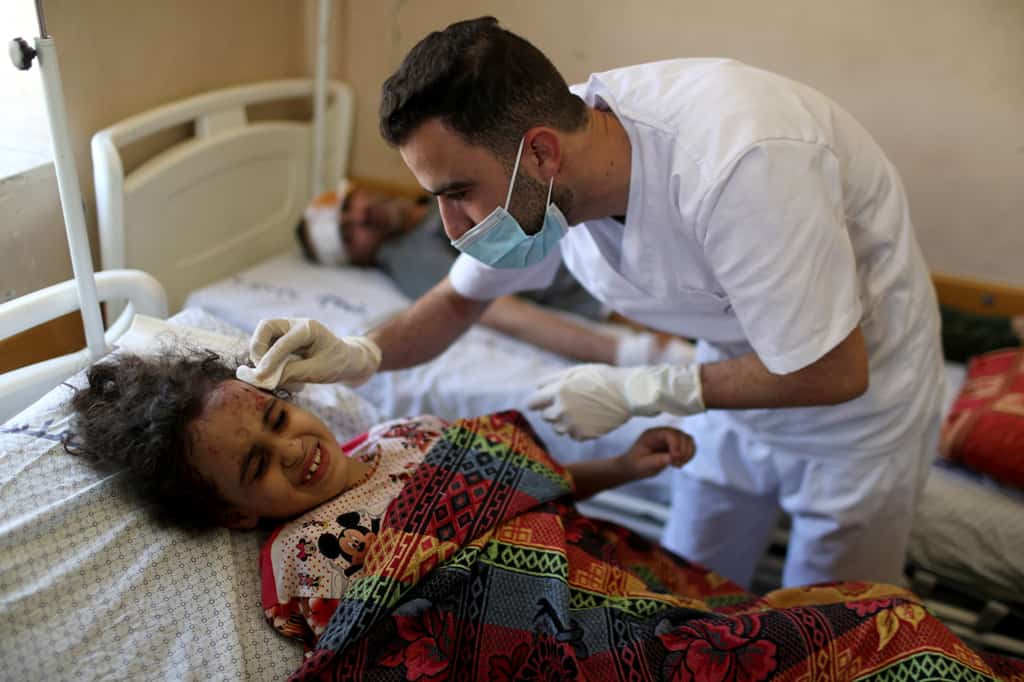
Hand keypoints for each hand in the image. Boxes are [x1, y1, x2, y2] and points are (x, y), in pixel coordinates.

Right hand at [242, 318, 380, 387]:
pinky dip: (264, 358)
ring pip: (263, 335)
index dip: (270, 359)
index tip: (261, 376)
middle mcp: (296, 325)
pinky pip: (267, 345)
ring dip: (259, 353)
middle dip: (258, 348)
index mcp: (309, 329)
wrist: (346, 360)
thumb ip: (291, 373)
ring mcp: (289, 330)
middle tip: (260, 369)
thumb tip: (265, 378)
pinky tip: (274, 372)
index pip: (283, 341)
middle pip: (266, 327)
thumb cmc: (336, 364)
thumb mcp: (317, 372)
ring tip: (266, 372)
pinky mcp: (284, 340)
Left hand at [526, 363, 704, 439]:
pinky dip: (577, 430)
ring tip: (579, 412)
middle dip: (551, 410)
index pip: (533, 403)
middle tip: (567, 404)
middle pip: (545, 417)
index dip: (534, 403)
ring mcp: (573, 424)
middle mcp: (562, 409)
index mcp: (558, 391)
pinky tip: (588, 419)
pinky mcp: (584, 435)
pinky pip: (573, 436)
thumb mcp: (576, 371)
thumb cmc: (602, 378)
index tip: (537, 404)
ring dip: (563, 421)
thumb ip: (553, 379)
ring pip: (557, 429)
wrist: (629, 393)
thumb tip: (536, 387)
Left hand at [619, 427, 695, 480]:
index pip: (670, 433)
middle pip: (682, 435)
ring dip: (687, 453)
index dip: (676, 445)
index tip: (674, 459)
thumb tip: (672, 457)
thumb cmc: (636, 464)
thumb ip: (657, 460)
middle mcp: (663, 433)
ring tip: (678, 464)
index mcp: (653, 435)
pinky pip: (689, 447)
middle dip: (683, 451)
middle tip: (675, 464)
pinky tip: (679, 463)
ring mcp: (671, 439)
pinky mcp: (676, 446)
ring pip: (688, 440)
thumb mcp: (643, 464)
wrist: (634, 467)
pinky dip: (689, 455)